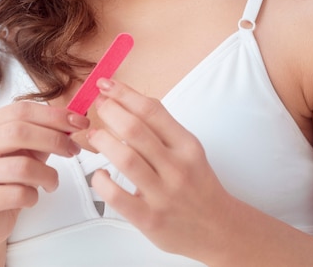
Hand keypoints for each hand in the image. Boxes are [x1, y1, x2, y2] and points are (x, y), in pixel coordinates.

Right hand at [0, 101, 88, 248]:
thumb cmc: (5, 180)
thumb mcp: (24, 150)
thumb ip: (42, 134)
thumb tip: (72, 121)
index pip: (21, 111)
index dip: (54, 115)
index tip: (78, 121)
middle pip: (19, 132)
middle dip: (55, 139)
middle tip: (73, 149)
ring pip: (21, 166)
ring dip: (48, 175)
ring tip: (52, 181)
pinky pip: (17, 194)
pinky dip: (33, 196)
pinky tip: (30, 197)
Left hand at [88, 79, 233, 263]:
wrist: (218, 227)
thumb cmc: (198, 184)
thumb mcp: (189, 149)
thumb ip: (162, 129)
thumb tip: (129, 102)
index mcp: (186, 145)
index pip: (152, 110)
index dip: (124, 94)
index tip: (107, 85)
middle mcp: (176, 167)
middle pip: (135, 130)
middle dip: (110, 111)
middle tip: (98, 105)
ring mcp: (163, 194)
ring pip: (125, 159)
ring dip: (103, 142)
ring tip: (94, 135)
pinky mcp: (150, 219)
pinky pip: (118, 197)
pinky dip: (102, 182)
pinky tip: (99, 175)